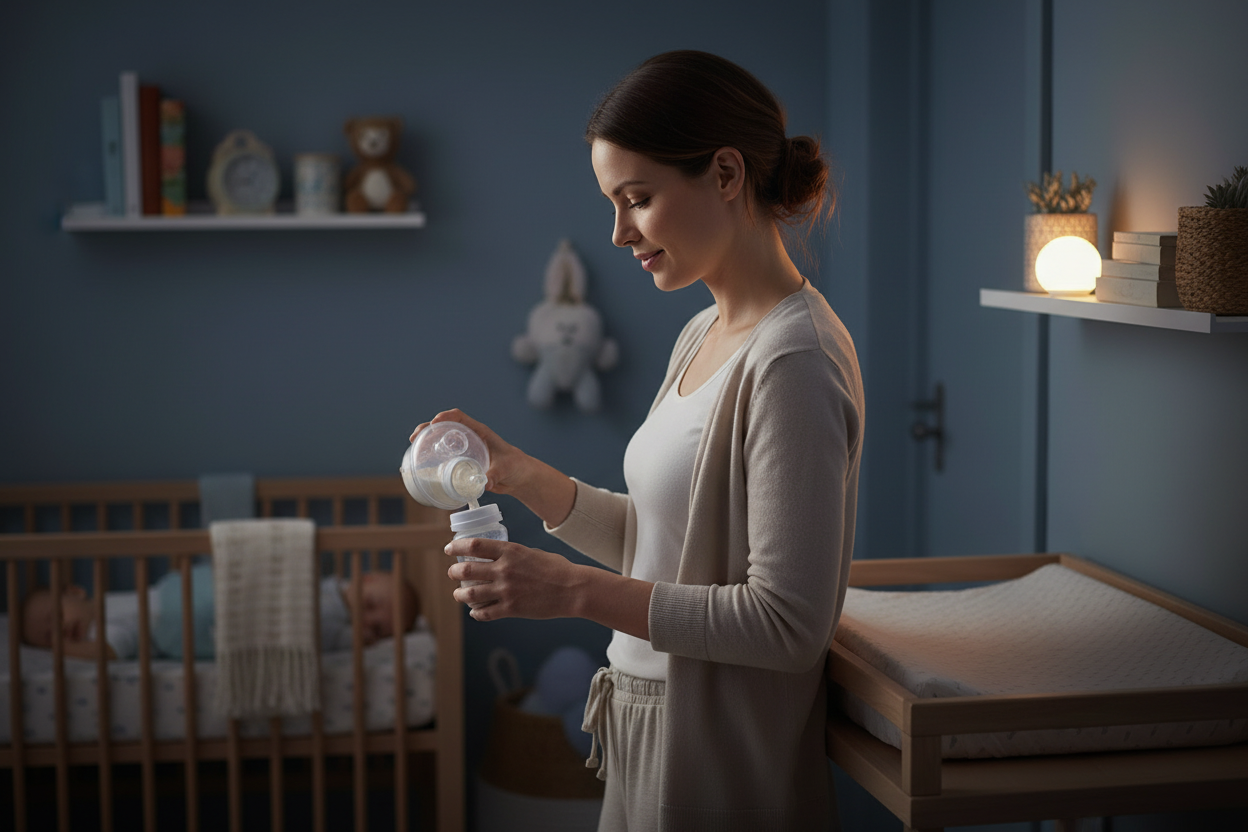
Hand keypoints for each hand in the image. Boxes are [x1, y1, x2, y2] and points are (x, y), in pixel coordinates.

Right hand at [410, 408, 575, 525]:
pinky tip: (422, 464)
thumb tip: (483, 483)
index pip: (460, 418)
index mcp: (481, 432)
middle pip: (445, 426)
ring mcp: (466, 449)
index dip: (445, 417)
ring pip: (442, 440)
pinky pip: (445, 455)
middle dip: (428, 428)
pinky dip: (433, 456)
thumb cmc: (515, 466)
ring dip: (427, 440)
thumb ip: (495, 475)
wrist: (519, 476)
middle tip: (415, 438)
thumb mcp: (505, 469)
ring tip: (413, 447)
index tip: (433, 424)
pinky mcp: (463, 460)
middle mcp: (470, 437)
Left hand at [445, 537, 582, 621]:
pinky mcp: (511, 609)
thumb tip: (499, 558)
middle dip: (454, 572)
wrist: (572, 589)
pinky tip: (476, 611)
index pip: (474, 546)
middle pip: (466, 570)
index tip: (449, 549)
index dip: (457, 547)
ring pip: (470, 594)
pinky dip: (476, 613)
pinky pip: (484, 613)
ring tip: (459, 594)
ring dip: (460, 595)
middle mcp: (504, 570)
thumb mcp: (532, 553)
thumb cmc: (556, 569)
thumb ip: (513, 555)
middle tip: (452, 572)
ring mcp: (506, 591)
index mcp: (510, 551)